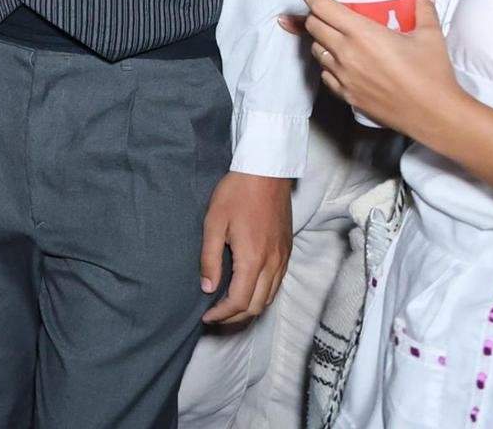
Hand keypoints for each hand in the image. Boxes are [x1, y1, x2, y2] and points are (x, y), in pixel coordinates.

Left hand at [199, 172, 293, 324]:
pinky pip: (276, 285)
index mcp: (252, 259)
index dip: (221, 314)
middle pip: (256, 306)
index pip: (239, 301)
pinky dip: (261, 297)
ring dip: (249, 310)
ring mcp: (282, 259)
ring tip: (228, 311)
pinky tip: (247, 293)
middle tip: (214, 318)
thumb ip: (210, 258)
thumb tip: (207, 287)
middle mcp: (272, 264)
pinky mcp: (286, 253)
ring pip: (268, 298)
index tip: (206, 317)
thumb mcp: (213, 223)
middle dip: (234, 318)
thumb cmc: (236, 195)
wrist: (266, 174)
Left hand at [293, 0, 461, 141]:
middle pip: (313, 26)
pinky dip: (328, 65)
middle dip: (315, 15)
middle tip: (325, 11)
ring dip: (321, 40)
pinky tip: (341, 63)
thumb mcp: (430, 37)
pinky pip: (325, 75)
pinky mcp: (346, 95)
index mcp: (362, 34)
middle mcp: (346, 53)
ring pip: (316, 51)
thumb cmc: (432, 76)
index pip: (322, 7)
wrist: (434, 115)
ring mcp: (343, 76)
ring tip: (336, 37)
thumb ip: (424, 11)